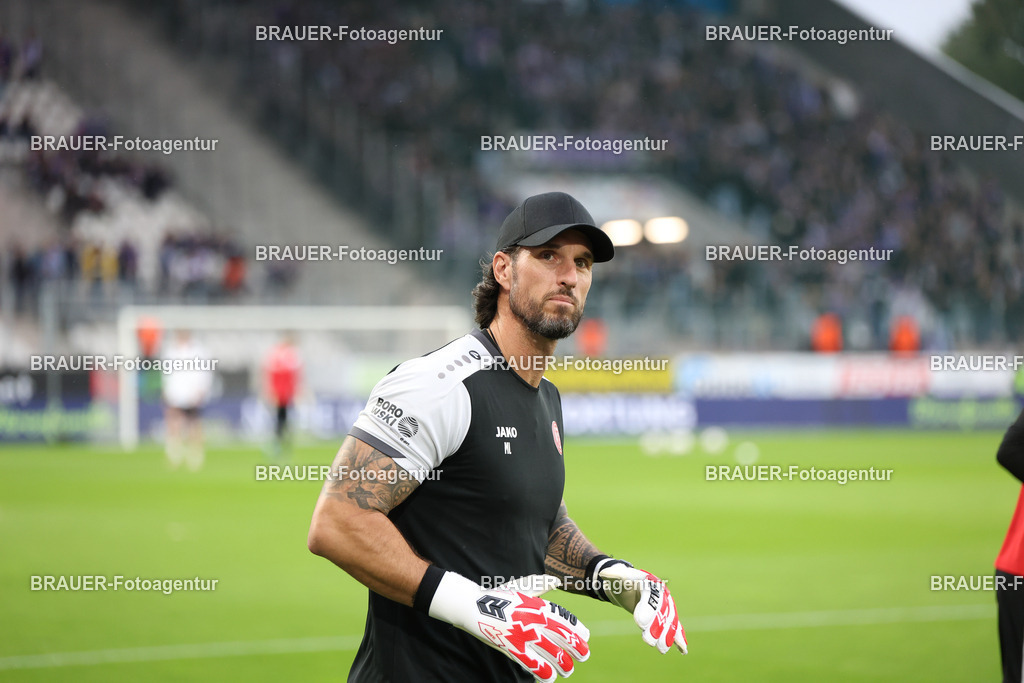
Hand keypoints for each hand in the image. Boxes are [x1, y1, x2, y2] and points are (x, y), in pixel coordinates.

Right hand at [428, 572, 589, 681]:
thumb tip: (556, 581)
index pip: (566, 619)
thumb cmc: (499, 595)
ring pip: (552, 655)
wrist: (473, 605)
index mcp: (538, 606)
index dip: (578, 630)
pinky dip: (543, 673)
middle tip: (583, 656)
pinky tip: (549, 678)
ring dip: (564, 665)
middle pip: (564, 638)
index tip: (586, 637)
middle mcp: (535, 621)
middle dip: (577, 649)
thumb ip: (540, 585)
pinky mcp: (512, 649)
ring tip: (568, 670)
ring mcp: (524, 636)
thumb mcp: (521, 587)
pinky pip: (533, 665)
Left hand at [598, 564, 686, 653]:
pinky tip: (683, 650)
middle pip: (662, 612)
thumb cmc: (623, 582)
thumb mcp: (617, 577)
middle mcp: (662, 595)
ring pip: (670, 621)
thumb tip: (604, 574)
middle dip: (656, 627)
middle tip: (648, 640)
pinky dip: (680, 638)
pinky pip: (675, 627)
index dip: (647, 609)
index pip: (651, 597)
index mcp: (650, 584)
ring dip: (667, 636)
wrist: (630, 586)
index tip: (639, 623)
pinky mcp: (667, 617)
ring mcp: (666, 606)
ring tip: (662, 648)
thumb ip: (613, 575)